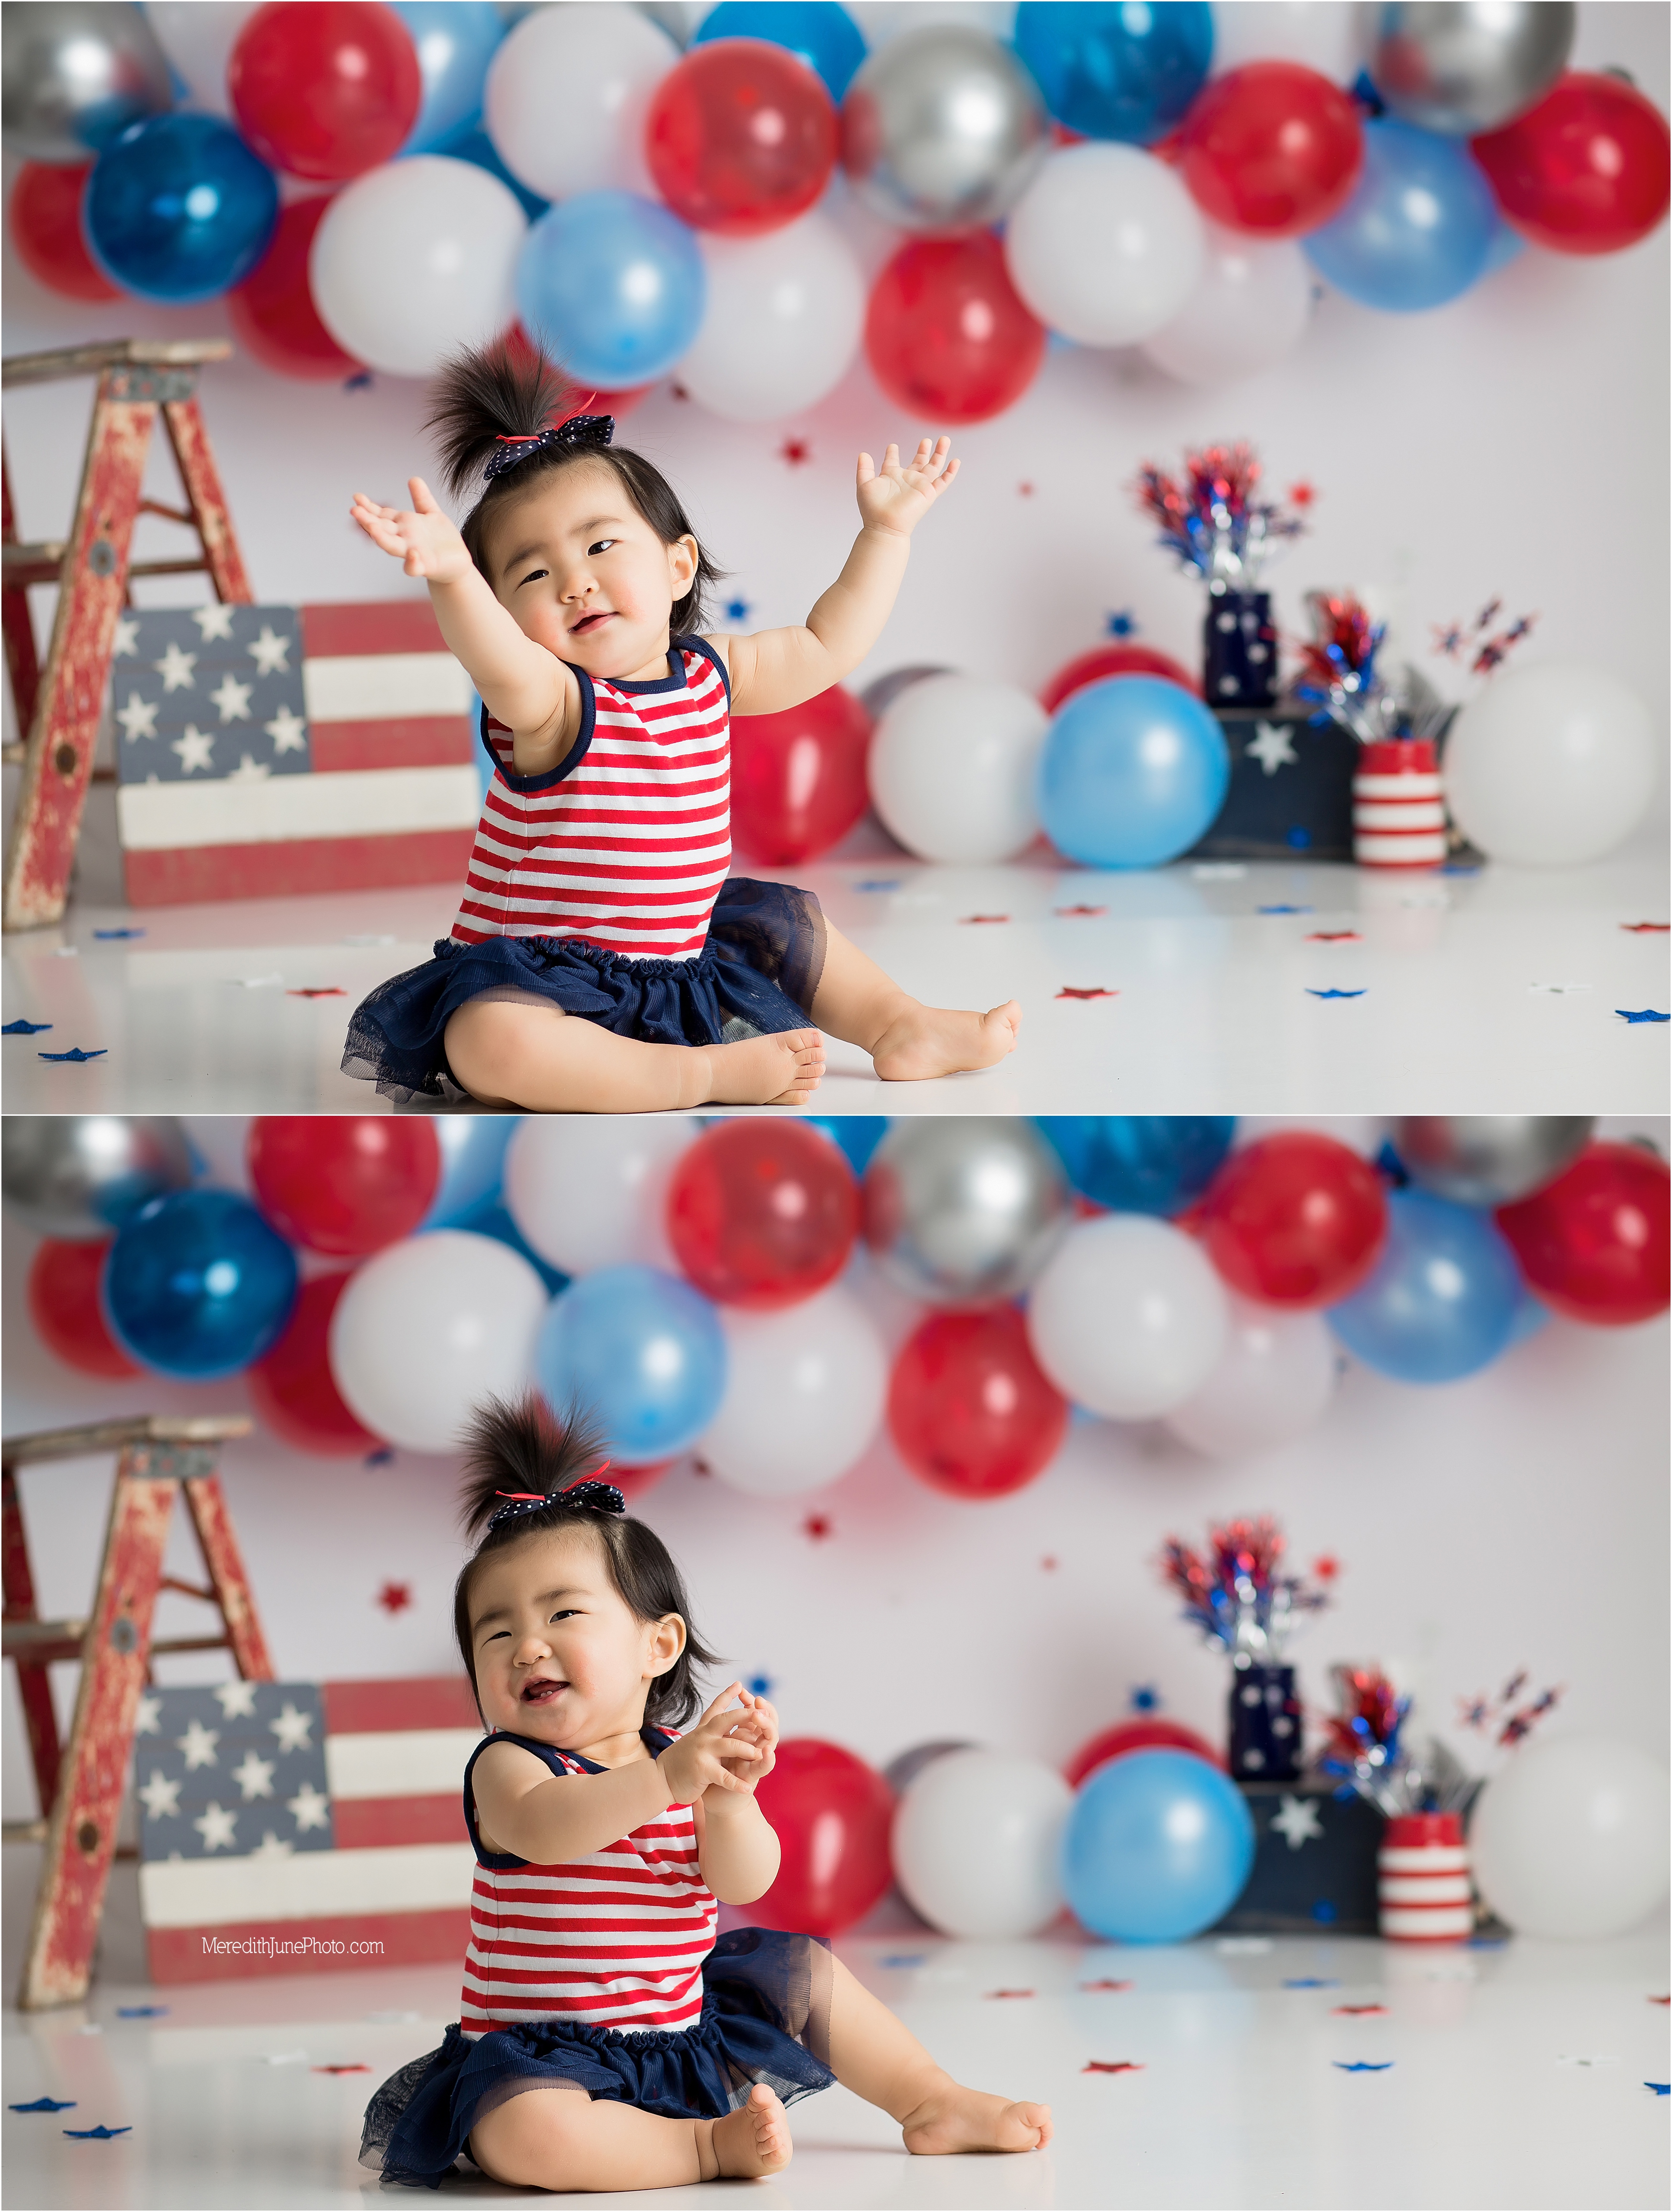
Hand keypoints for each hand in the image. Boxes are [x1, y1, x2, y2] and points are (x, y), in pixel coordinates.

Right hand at [350, 476, 470, 584]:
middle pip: (382, 529)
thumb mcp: (432, 514)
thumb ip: (421, 498)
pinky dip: (412, 562)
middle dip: (367, 520)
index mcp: (403, 525)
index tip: (356, 497)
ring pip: (392, 546)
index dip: (369, 507)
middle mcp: (403, 539)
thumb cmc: (441, 540)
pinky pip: (415, 567)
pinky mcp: (426, 566)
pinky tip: (413, 553)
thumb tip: (413, 479)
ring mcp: (412, 553)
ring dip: (380, 538)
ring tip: (371, 527)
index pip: (382, 515)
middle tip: (354, 510)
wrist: (457, 563)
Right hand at [657, 1683, 769, 1806]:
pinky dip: (737, 1783)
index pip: (716, 1708)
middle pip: (727, 1719)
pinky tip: (747, 1787)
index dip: (728, 1695)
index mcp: (703, 1729)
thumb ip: (706, 1729)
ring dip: (749, 1750)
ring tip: (760, 1755)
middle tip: (763, 1715)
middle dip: (747, 1715)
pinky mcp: (702, 1770)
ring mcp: (703, 1752)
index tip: (739, 1684)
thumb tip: (715, 1721)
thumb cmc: (680, 1760)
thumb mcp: (693, 1739)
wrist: (660, 1779)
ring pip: (731, 1745)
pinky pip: (724, 1776)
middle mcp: (704, 1736)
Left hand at [855, 436, 958, 539]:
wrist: (885, 525)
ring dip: (940, 453)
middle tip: (926, 440)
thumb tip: (863, 453)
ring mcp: (920, 485)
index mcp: (891, 476)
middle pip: (919, 461)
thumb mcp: (864, 484)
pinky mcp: (929, 493)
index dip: (892, 453)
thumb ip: (864, 468)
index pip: (893, 461)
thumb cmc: (873, 509)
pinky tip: (956, 461)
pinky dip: (951, 472)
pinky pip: (943, 481)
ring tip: (945, 439)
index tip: (892, 446)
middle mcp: (907, 480)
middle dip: (923, 450)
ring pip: (934, 466)